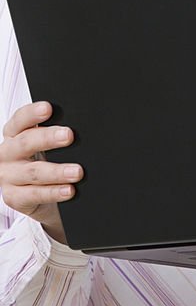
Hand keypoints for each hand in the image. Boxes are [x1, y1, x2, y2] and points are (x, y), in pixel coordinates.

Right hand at [0, 101, 81, 244]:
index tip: (48, 108)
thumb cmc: (41, 158)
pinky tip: (69, 190)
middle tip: (69, 135)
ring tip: (77, 171)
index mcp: (14, 133)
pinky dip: (54, 192)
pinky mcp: (13, 197)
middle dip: (48, 138)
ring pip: (34, 172)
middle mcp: (7, 153)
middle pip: (26, 143)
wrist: (34, 192)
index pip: (20, 119)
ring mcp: (8, 176)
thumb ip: (55, 132)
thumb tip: (77, 127)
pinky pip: (35, 195)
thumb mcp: (44, 143)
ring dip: (58, 171)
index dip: (32, 114)